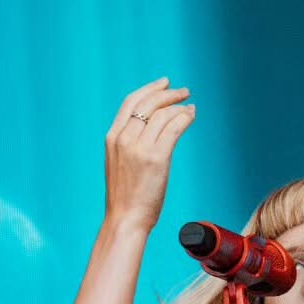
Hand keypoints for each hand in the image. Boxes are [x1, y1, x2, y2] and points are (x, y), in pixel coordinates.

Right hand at [104, 77, 195, 232]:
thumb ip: (130, 145)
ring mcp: (139, 148)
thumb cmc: (126, 197)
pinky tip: (191, 116)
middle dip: (168, 94)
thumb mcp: (120, 164)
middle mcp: (124, 138)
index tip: (164, 83)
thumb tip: (151, 132)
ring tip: (190, 107)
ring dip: (180, 106)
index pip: (131, 103)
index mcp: (113, 138)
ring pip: (163, 114)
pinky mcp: (156, 158)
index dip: (150, 89)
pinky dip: (185, 118)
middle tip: (184, 92)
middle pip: (148, 103)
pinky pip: (174, 128)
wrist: (126, 219)